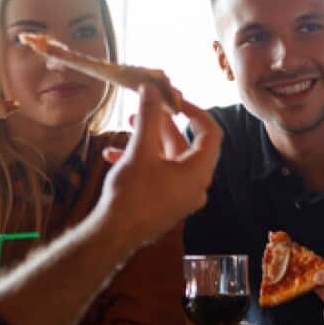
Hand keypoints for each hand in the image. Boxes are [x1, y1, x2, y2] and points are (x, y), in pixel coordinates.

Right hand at [96, 84, 221, 247]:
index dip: (195, 111)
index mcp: (199, 172)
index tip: (174, 99)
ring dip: (147, 141)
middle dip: (161, 124)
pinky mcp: (166, 204)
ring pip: (169, 159)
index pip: (210, 132)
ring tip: (125, 125)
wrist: (113, 236)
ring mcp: (182, 197)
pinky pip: (160, 175)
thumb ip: (148, 117)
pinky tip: (114, 155)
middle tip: (143, 107)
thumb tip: (151, 88)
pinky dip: (143, 161)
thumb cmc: (131, 194)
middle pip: (186, 145)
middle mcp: (196, 185)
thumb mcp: (140, 151)